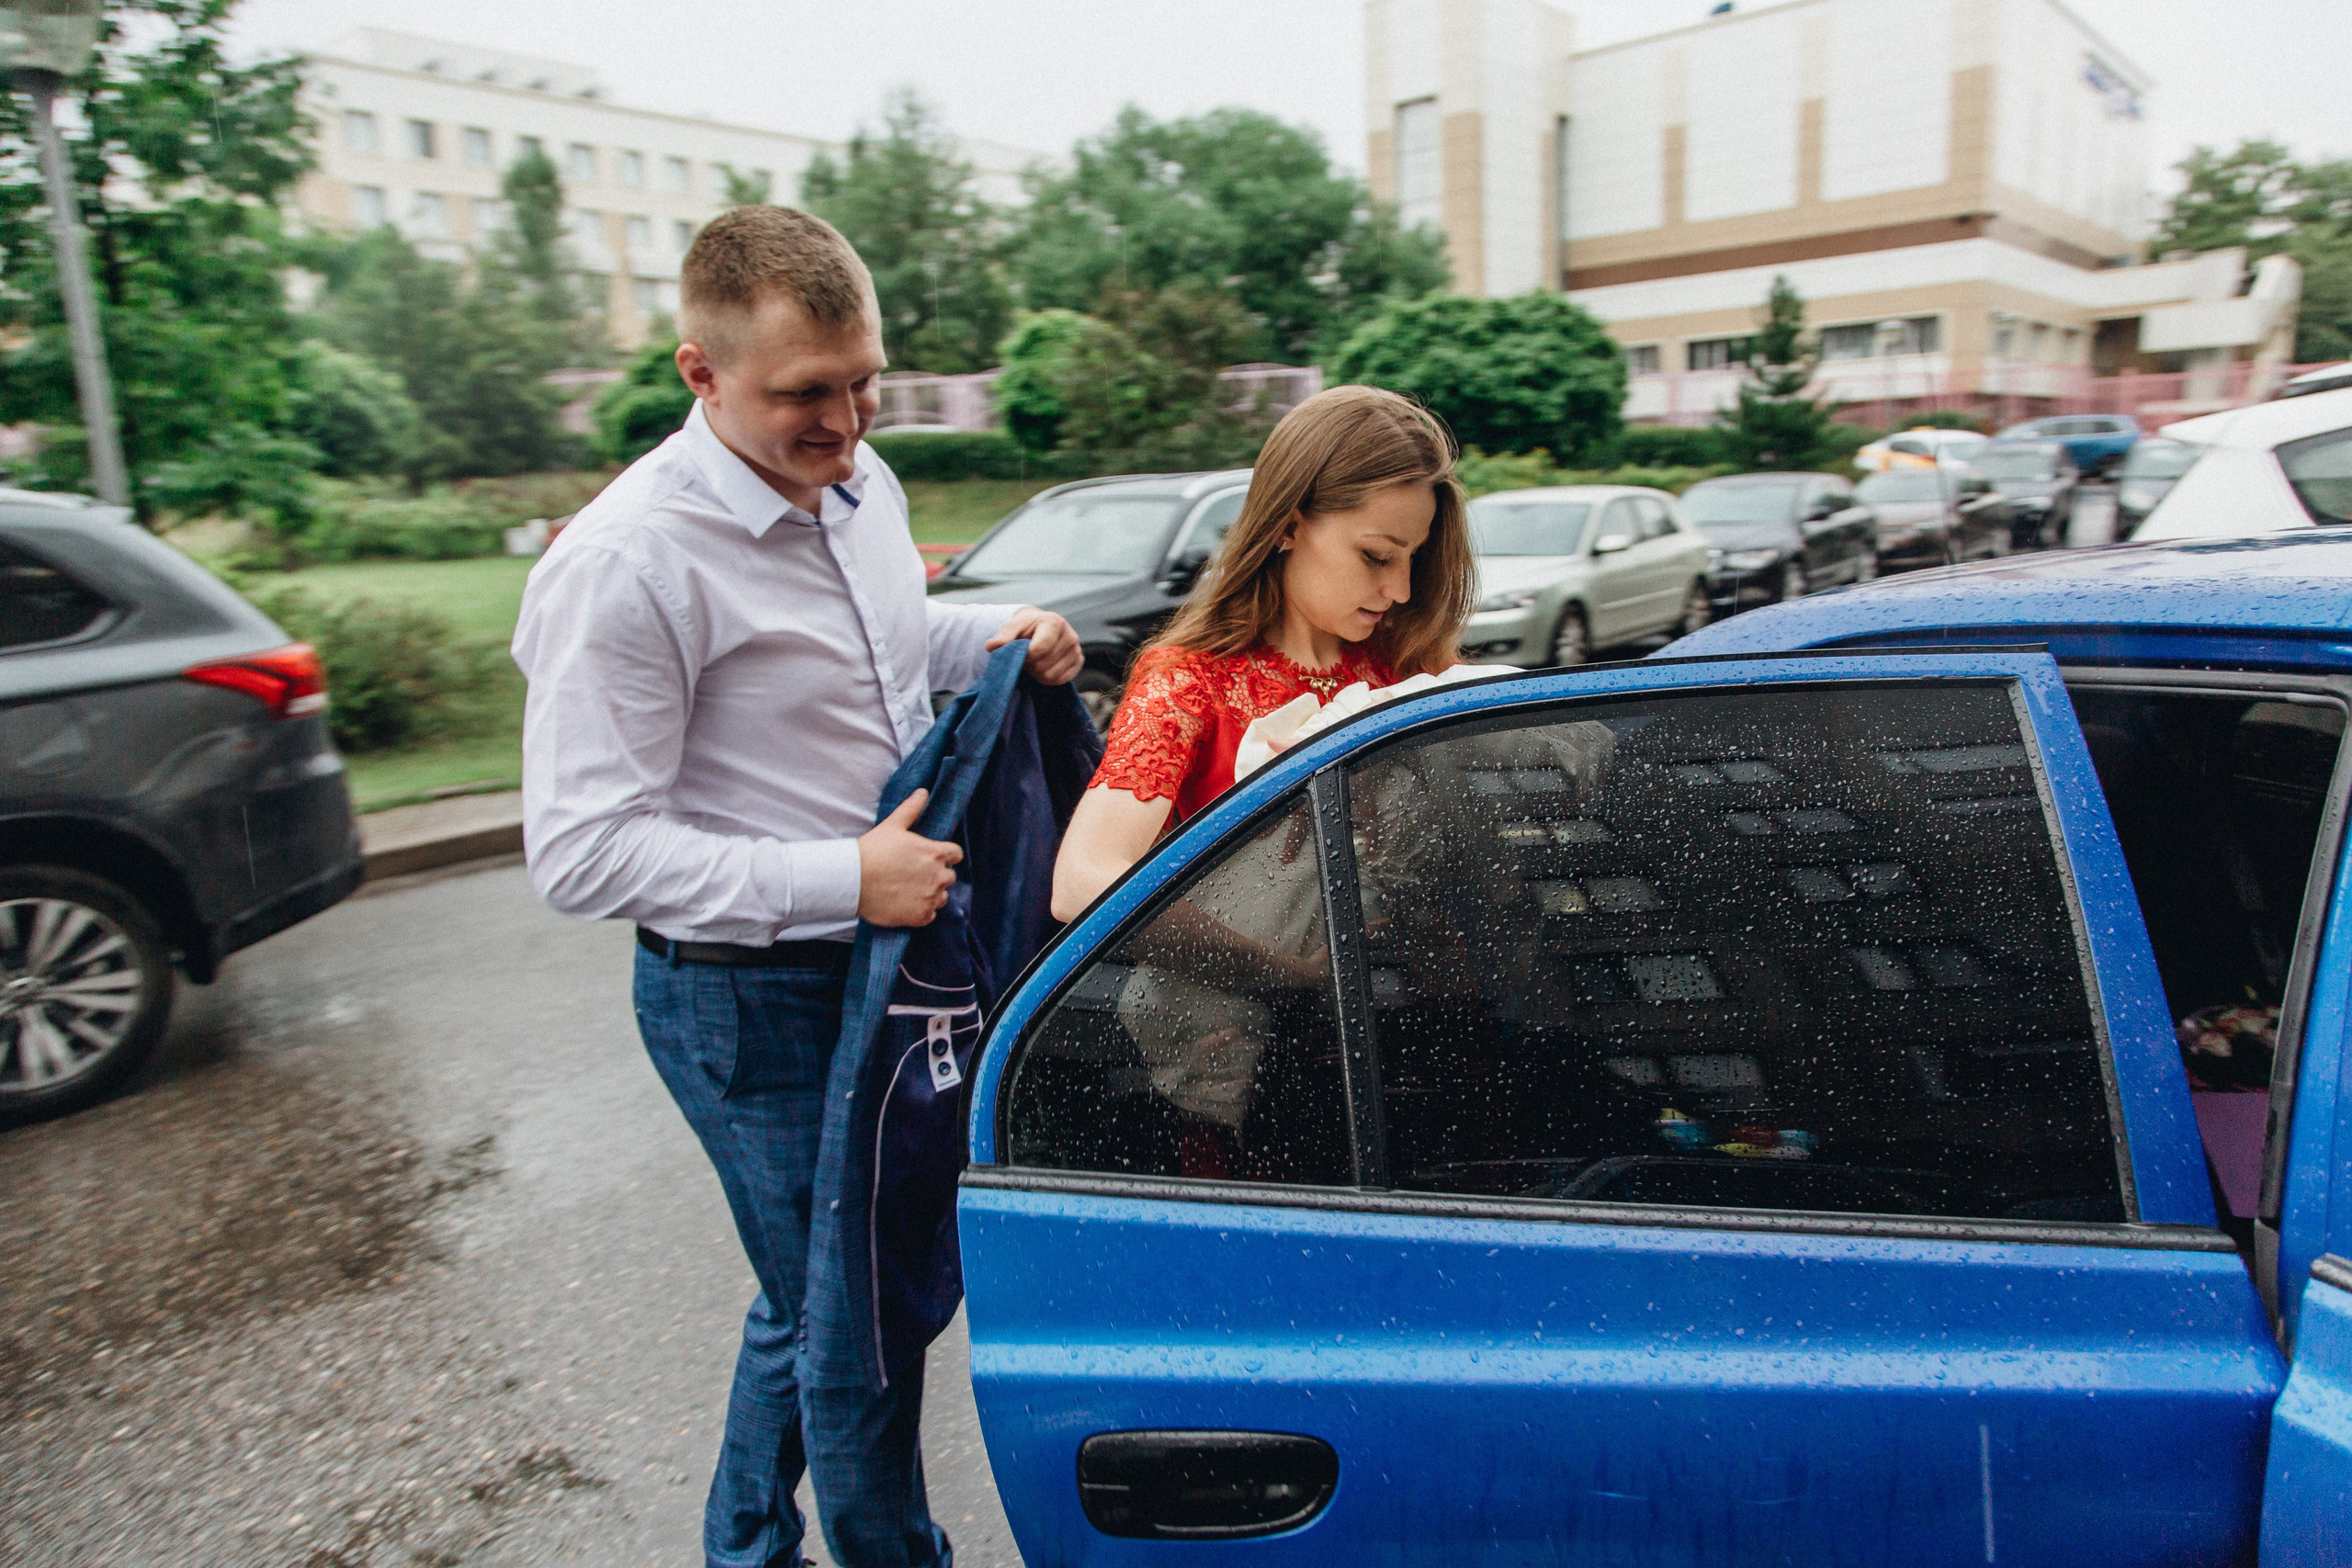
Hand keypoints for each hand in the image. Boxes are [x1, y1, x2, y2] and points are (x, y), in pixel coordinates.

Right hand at [857, 789, 962, 926]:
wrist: (852, 879)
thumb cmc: (873, 850)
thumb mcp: (893, 825)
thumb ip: (911, 809)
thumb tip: (923, 792)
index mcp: (935, 853)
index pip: (956, 854)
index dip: (946, 855)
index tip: (934, 858)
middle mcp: (938, 876)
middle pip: (949, 877)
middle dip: (937, 875)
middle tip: (917, 874)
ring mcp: (930, 898)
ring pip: (942, 897)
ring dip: (932, 894)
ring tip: (911, 890)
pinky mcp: (920, 916)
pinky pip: (931, 915)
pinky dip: (922, 911)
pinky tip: (907, 904)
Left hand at [986, 607, 1082, 684]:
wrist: (1039, 626)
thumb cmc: (1025, 627)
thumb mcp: (1012, 626)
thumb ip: (1003, 636)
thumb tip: (991, 646)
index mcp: (1055, 622)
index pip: (1040, 650)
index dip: (1025, 657)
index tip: (1019, 653)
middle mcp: (1070, 636)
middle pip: (1044, 665)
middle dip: (1030, 666)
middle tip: (1025, 659)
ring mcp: (1076, 650)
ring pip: (1052, 676)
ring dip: (1037, 674)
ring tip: (1034, 662)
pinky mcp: (1078, 662)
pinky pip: (1061, 680)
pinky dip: (1048, 678)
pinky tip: (1043, 667)